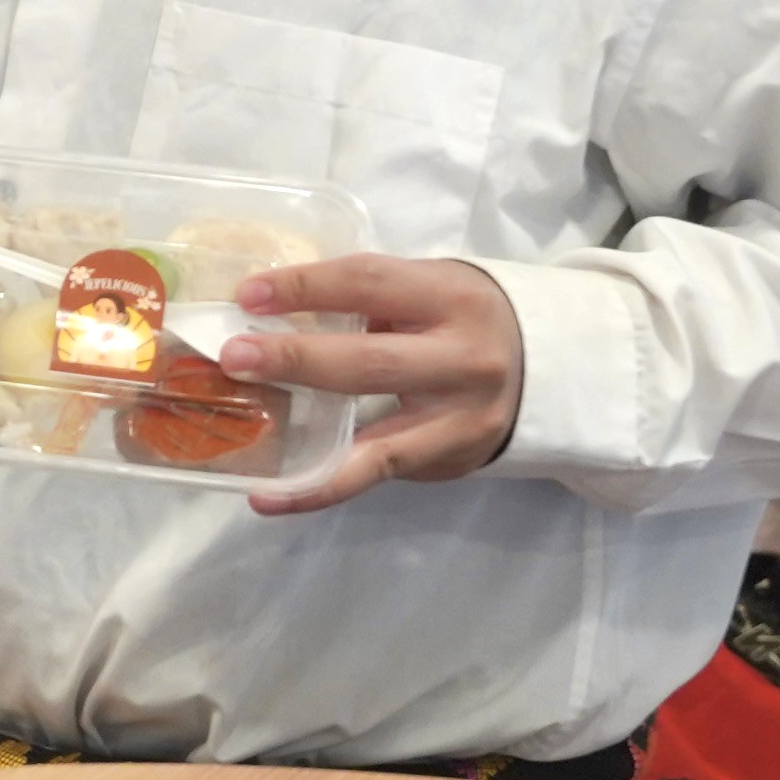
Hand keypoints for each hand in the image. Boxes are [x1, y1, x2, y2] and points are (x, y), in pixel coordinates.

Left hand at [219, 253, 524, 514]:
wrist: (545, 365)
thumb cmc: (457, 318)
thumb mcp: (426, 289)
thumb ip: (365, 299)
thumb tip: (261, 312)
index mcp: (450, 297)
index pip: (369, 283)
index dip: (306, 287)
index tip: (248, 294)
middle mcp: (464, 359)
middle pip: (372, 363)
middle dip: (298, 360)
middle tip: (234, 357)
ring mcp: (462, 418)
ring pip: (379, 438)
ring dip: (308, 444)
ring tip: (248, 444)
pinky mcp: (451, 459)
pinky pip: (380, 475)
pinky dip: (324, 488)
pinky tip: (272, 496)